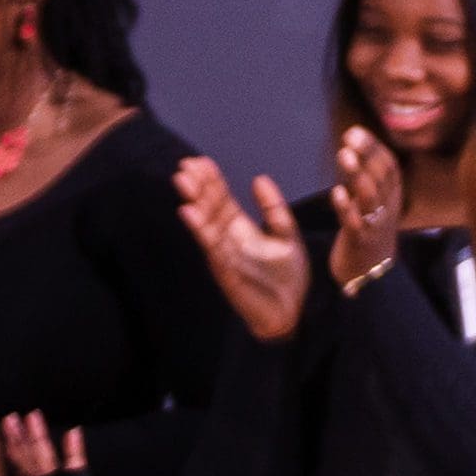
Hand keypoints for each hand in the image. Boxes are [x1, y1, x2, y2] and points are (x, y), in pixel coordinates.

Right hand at [177, 157, 314, 341]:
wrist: (293, 314)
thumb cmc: (288, 278)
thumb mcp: (286, 235)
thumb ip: (273, 209)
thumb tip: (258, 178)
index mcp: (241, 230)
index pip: (222, 200)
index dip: (212, 181)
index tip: (200, 161)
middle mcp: (228, 240)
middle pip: (209, 208)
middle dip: (198, 187)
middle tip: (185, 165)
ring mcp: (224, 256)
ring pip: (205, 224)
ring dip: (193, 202)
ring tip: (182, 181)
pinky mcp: (226, 272)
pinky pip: (211, 247)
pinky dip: (200, 229)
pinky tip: (189, 212)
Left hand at [324, 127, 409, 296]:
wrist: (372, 275)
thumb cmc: (368, 232)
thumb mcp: (372, 202)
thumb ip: (364, 178)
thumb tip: (352, 146)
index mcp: (391, 196)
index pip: (388, 166)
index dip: (374, 147)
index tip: (356, 131)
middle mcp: (388, 207)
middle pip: (381, 176)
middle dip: (367, 154)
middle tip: (350, 136)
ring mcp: (376, 224)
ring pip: (370, 196)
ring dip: (357, 174)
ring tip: (344, 155)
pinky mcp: (361, 241)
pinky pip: (356, 222)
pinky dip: (346, 207)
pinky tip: (335, 192)